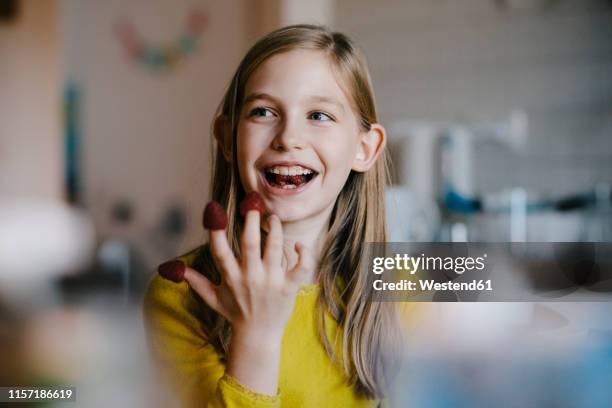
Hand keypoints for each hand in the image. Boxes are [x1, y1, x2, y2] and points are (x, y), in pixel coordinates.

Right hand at [184, 207, 314, 343]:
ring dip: (276, 229)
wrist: (258, 336)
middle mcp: (250, 277)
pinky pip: (300, 266)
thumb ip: (195, 281)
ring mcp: (271, 282)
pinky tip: (298, 245)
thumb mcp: (213, 298)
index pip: (219, 250)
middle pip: (250, 243)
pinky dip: (302, 253)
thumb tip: (173, 268)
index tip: (214, 209)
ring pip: (275, 248)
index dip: (216, 230)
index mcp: (231, 277)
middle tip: (253, 203)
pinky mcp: (289, 287)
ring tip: (273, 219)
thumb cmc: (236, 313)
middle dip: (251, 221)